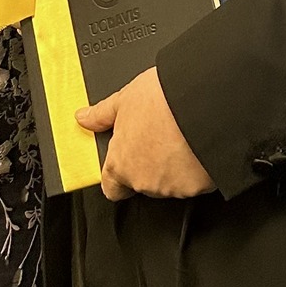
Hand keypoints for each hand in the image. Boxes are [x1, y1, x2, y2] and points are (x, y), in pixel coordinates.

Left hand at [77, 67, 213, 200]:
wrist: (201, 101)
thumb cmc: (162, 99)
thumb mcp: (125, 98)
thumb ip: (101, 114)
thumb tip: (83, 118)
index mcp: (120, 163)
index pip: (111, 187)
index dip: (117, 175)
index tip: (125, 159)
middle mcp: (143, 181)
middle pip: (142, 181)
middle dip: (150, 163)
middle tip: (160, 136)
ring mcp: (171, 187)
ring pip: (169, 182)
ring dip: (173, 166)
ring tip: (180, 137)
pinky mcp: (197, 188)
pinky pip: (194, 181)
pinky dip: (195, 169)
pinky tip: (197, 145)